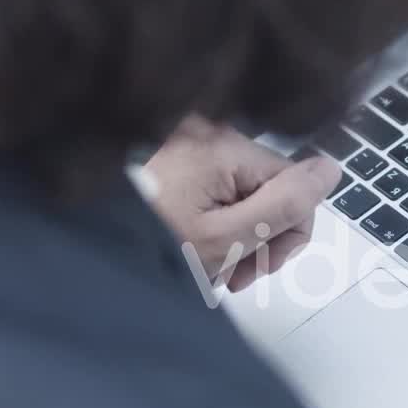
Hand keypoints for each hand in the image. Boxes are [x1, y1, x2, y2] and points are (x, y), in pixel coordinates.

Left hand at [143, 117, 340, 291]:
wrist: (76, 250)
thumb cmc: (144, 244)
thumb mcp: (225, 238)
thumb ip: (284, 205)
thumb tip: (331, 170)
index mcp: (224, 147)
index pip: (296, 184)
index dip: (287, 233)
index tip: (257, 268)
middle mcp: (205, 132)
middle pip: (267, 187)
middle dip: (257, 236)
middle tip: (228, 275)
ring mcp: (182, 141)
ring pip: (239, 192)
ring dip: (232, 233)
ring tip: (203, 265)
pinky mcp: (166, 154)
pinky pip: (209, 186)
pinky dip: (206, 219)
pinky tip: (187, 245)